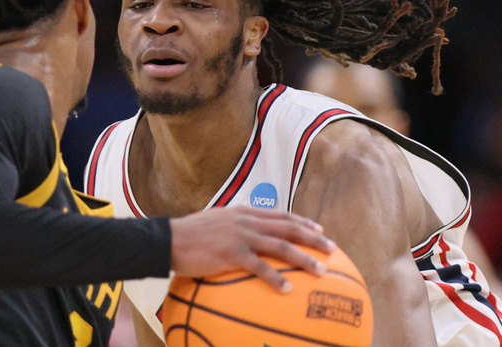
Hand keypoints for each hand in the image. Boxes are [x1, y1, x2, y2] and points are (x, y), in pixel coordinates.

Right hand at [168, 206, 335, 292]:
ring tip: (321, 271)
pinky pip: (260, 267)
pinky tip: (287, 290)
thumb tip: (245, 239)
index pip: (280, 214)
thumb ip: (233, 227)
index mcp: (244, 212)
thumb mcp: (215, 222)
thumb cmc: (189, 235)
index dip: (302, 221)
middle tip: (333, 249)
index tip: (319, 229)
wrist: (168, 239)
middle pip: (288, 227)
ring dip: (304, 258)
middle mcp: (247, 221)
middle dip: (314, 237)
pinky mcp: (232, 253)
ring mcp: (241, 236)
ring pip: (281, 246)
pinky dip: (276, 278)